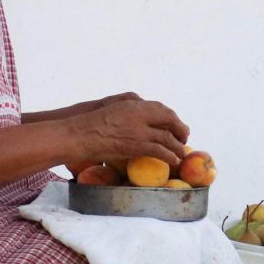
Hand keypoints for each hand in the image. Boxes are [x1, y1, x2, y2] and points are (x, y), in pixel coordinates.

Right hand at [71, 98, 188, 167]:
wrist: (79, 135)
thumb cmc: (89, 124)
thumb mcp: (111, 107)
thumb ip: (127, 109)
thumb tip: (140, 109)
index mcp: (132, 103)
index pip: (160, 108)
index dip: (171, 117)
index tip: (175, 124)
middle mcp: (139, 113)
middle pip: (168, 119)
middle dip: (179, 129)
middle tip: (184, 137)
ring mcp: (139, 129)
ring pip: (167, 136)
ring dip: (178, 145)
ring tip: (181, 152)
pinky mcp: (136, 145)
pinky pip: (160, 150)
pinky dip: (170, 155)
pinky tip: (174, 160)